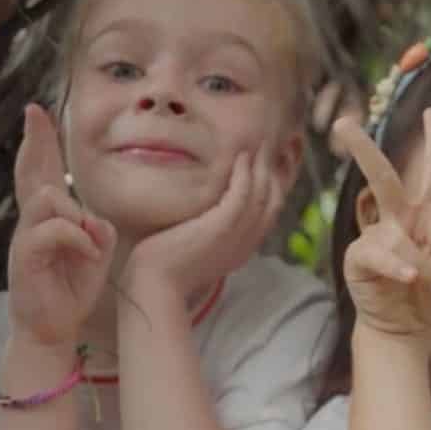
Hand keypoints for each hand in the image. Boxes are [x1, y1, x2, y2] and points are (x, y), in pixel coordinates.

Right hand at [7, 105, 115, 344]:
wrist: (53, 325)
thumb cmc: (72, 287)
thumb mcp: (96, 252)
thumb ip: (98, 227)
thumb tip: (92, 216)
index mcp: (49, 217)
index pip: (44, 172)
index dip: (41, 143)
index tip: (39, 113)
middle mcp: (33, 221)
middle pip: (32, 173)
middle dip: (36, 141)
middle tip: (35, 113)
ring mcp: (26, 237)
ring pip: (49, 198)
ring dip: (77, 215)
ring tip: (89, 243)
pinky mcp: (25, 255)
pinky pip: (55, 229)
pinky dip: (78, 239)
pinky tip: (89, 255)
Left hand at [123, 148, 283, 298]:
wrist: (155, 284)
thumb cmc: (166, 269)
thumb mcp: (196, 249)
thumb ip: (207, 233)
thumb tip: (205, 216)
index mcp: (243, 248)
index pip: (269, 213)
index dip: (273, 187)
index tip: (266, 166)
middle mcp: (248, 242)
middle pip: (274, 201)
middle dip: (275, 173)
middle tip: (269, 147)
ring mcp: (238, 234)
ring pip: (264, 194)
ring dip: (262, 167)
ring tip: (257, 146)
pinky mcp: (223, 225)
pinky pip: (243, 193)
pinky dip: (245, 173)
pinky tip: (241, 157)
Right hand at [336, 109, 430, 336]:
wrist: (408, 329)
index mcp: (426, 213)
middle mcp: (399, 219)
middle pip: (382, 178)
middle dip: (363, 150)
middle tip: (343, 124)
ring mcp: (376, 238)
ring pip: (395, 232)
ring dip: (422, 261)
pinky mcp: (360, 259)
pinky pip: (379, 254)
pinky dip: (400, 265)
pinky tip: (411, 276)